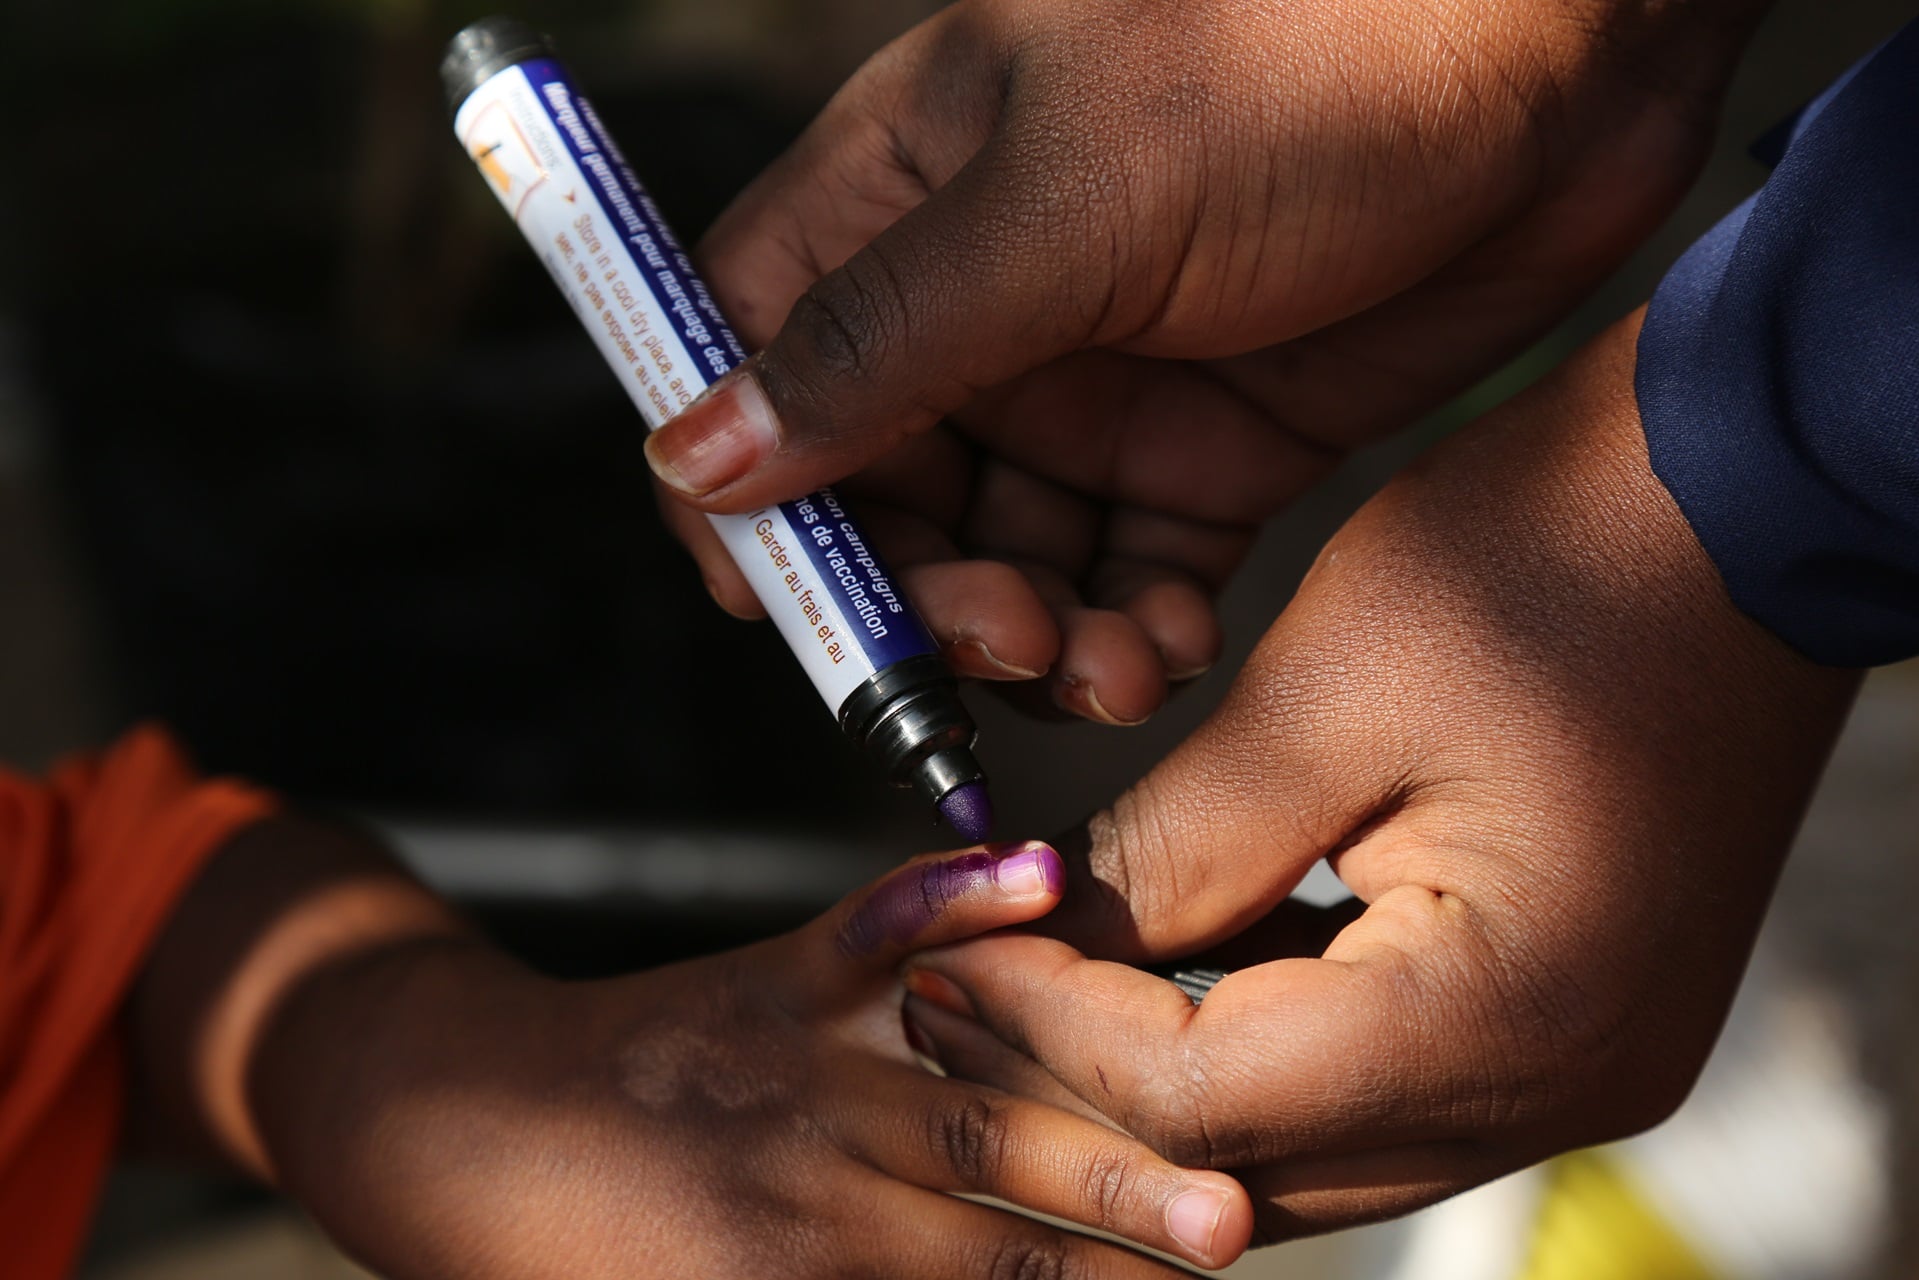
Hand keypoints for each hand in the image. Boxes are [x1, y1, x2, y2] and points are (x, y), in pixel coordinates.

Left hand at [221, 836, 1252, 1276]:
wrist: (435, 1128)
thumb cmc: (540, 1257)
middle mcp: (802, 1184)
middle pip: (991, 1222)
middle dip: (1118, 1236)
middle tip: (1236, 1231)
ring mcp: (795, 1068)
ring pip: (966, 1098)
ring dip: (1092, 1117)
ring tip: (1203, 1133)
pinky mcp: (772, 976)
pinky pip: (871, 933)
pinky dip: (955, 899)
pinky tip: (1044, 875)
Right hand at [648, 0, 1766, 723]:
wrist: (1564, 53)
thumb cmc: (1308, 60)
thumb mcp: (1071, 198)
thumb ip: (885, 339)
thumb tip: (699, 455)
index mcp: (901, 202)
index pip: (754, 364)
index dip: (744, 498)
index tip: (789, 607)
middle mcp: (982, 306)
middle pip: (880, 498)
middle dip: (919, 599)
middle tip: (999, 648)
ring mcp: (1100, 386)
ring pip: (1005, 562)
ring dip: (1034, 641)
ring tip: (1108, 668)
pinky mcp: (1214, 451)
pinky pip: (1131, 578)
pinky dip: (1133, 634)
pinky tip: (1168, 650)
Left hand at [893, 313, 1860, 1237]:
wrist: (1748, 498)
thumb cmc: (1556, 553)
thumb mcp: (1330, 686)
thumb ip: (1175, 844)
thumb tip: (1049, 937)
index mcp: (1506, 1010)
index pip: (1205, 1097)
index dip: (1053, 1031)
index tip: (948, 955)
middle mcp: (1558, 1084)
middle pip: (1255, 1165)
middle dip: (1091, 1081)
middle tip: (968, 984)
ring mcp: (1580, 1069)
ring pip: (1313, 1152)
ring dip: (1171, 1078)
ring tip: (1053, 974)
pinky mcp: (1573, 1026)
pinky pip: (1380, 1094)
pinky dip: (1265, 1048)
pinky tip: (1179, 964)